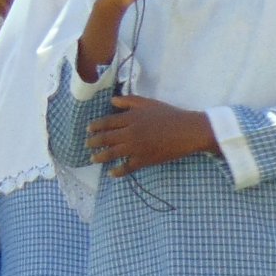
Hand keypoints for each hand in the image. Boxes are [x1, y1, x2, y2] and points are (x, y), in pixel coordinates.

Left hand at [86, 96, 218, 175]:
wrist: (188, 131)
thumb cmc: (170, 115)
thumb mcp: (149, 103)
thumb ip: (129, 101)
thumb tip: (112, 101)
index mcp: (130, 118)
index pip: (107, 122)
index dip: (95, 126)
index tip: (89, 130)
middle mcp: (130, 133)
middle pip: (106, 138)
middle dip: (94, 142)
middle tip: (88, 144)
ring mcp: (136, 148)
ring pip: (112, 153)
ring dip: (100, 156)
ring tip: (93, 158)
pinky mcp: (144, 160)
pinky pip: (127, 167)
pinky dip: (118, 171)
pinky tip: (111, 173)